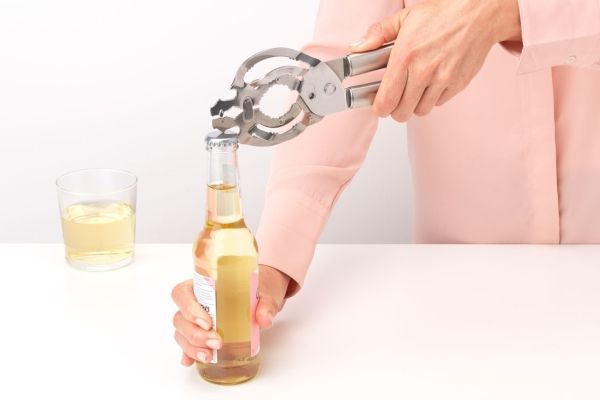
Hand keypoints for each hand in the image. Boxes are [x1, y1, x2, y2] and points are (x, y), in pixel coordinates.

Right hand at [171, 264, 290, 365]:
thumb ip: (266, 304)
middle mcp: (195, 301)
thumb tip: (264, 319)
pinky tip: (192, 362)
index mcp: (204, 284)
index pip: (182, 293)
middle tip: (216, 342)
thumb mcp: (266, 292)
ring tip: (210, 356)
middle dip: (195, 334)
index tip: (208, 322)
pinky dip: (188, 353)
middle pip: (180, 318)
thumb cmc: (259, 287)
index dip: (189, 308)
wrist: (264, 293)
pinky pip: (188, 343)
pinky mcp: (202, 333)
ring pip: (181, 333)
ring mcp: (196, 318)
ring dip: (192, 347)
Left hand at [350, 0, 520, 120]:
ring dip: (414, 105)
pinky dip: (432, 98)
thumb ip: (378, 34)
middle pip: (402, 112)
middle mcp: (424, 70)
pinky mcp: (457, 84)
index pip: (386, 100)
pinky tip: (431, 83)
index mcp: (405, 55)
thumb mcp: (404, 18)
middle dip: (395, 109)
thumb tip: (358, 47)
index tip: (379, 106)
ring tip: (414, 90)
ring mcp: (442, 79)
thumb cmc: (443, 14)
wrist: (480, 13)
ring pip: (420, 111)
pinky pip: (438, 103)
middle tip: (396, 99)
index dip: (379, 108)